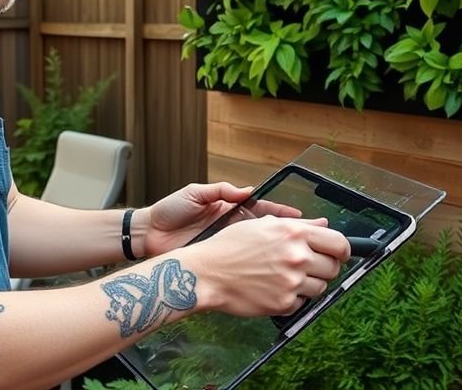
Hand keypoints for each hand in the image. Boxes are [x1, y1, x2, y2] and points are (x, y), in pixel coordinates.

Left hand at [139, 182, 301, 256]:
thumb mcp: (194, 194)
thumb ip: (219, 191)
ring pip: (258, 248)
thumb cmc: (169, 212)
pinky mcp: (218, 259)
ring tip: (300, 256)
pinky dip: (257, 266)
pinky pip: (241, 262)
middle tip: (312, 238)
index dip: (282, 213)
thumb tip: (246, 190)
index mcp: (229, 209)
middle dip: (288, 234)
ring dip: (277, 251)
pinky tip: (273, 271)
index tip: (302, 217)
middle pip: (266, 230)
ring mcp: (227, 244)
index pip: (262, 209)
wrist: (149, 236)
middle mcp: (232, 227)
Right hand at [181, 215, 350, 316]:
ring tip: (288, 278)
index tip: (340, 253)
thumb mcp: (264, 224)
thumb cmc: (230, 246)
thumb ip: (298, 225)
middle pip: (334, 267)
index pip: (339, 243)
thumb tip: (323, 224)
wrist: (206, 273)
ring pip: (321, 287)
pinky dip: (293, 298)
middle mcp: (297, 256)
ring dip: (310, 284)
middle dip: (325, 267)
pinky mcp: (283, 304)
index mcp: (294, 233)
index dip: (343, 249)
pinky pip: (302, 303)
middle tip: (309, 266)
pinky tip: (275, 289)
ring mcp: (291, 282)